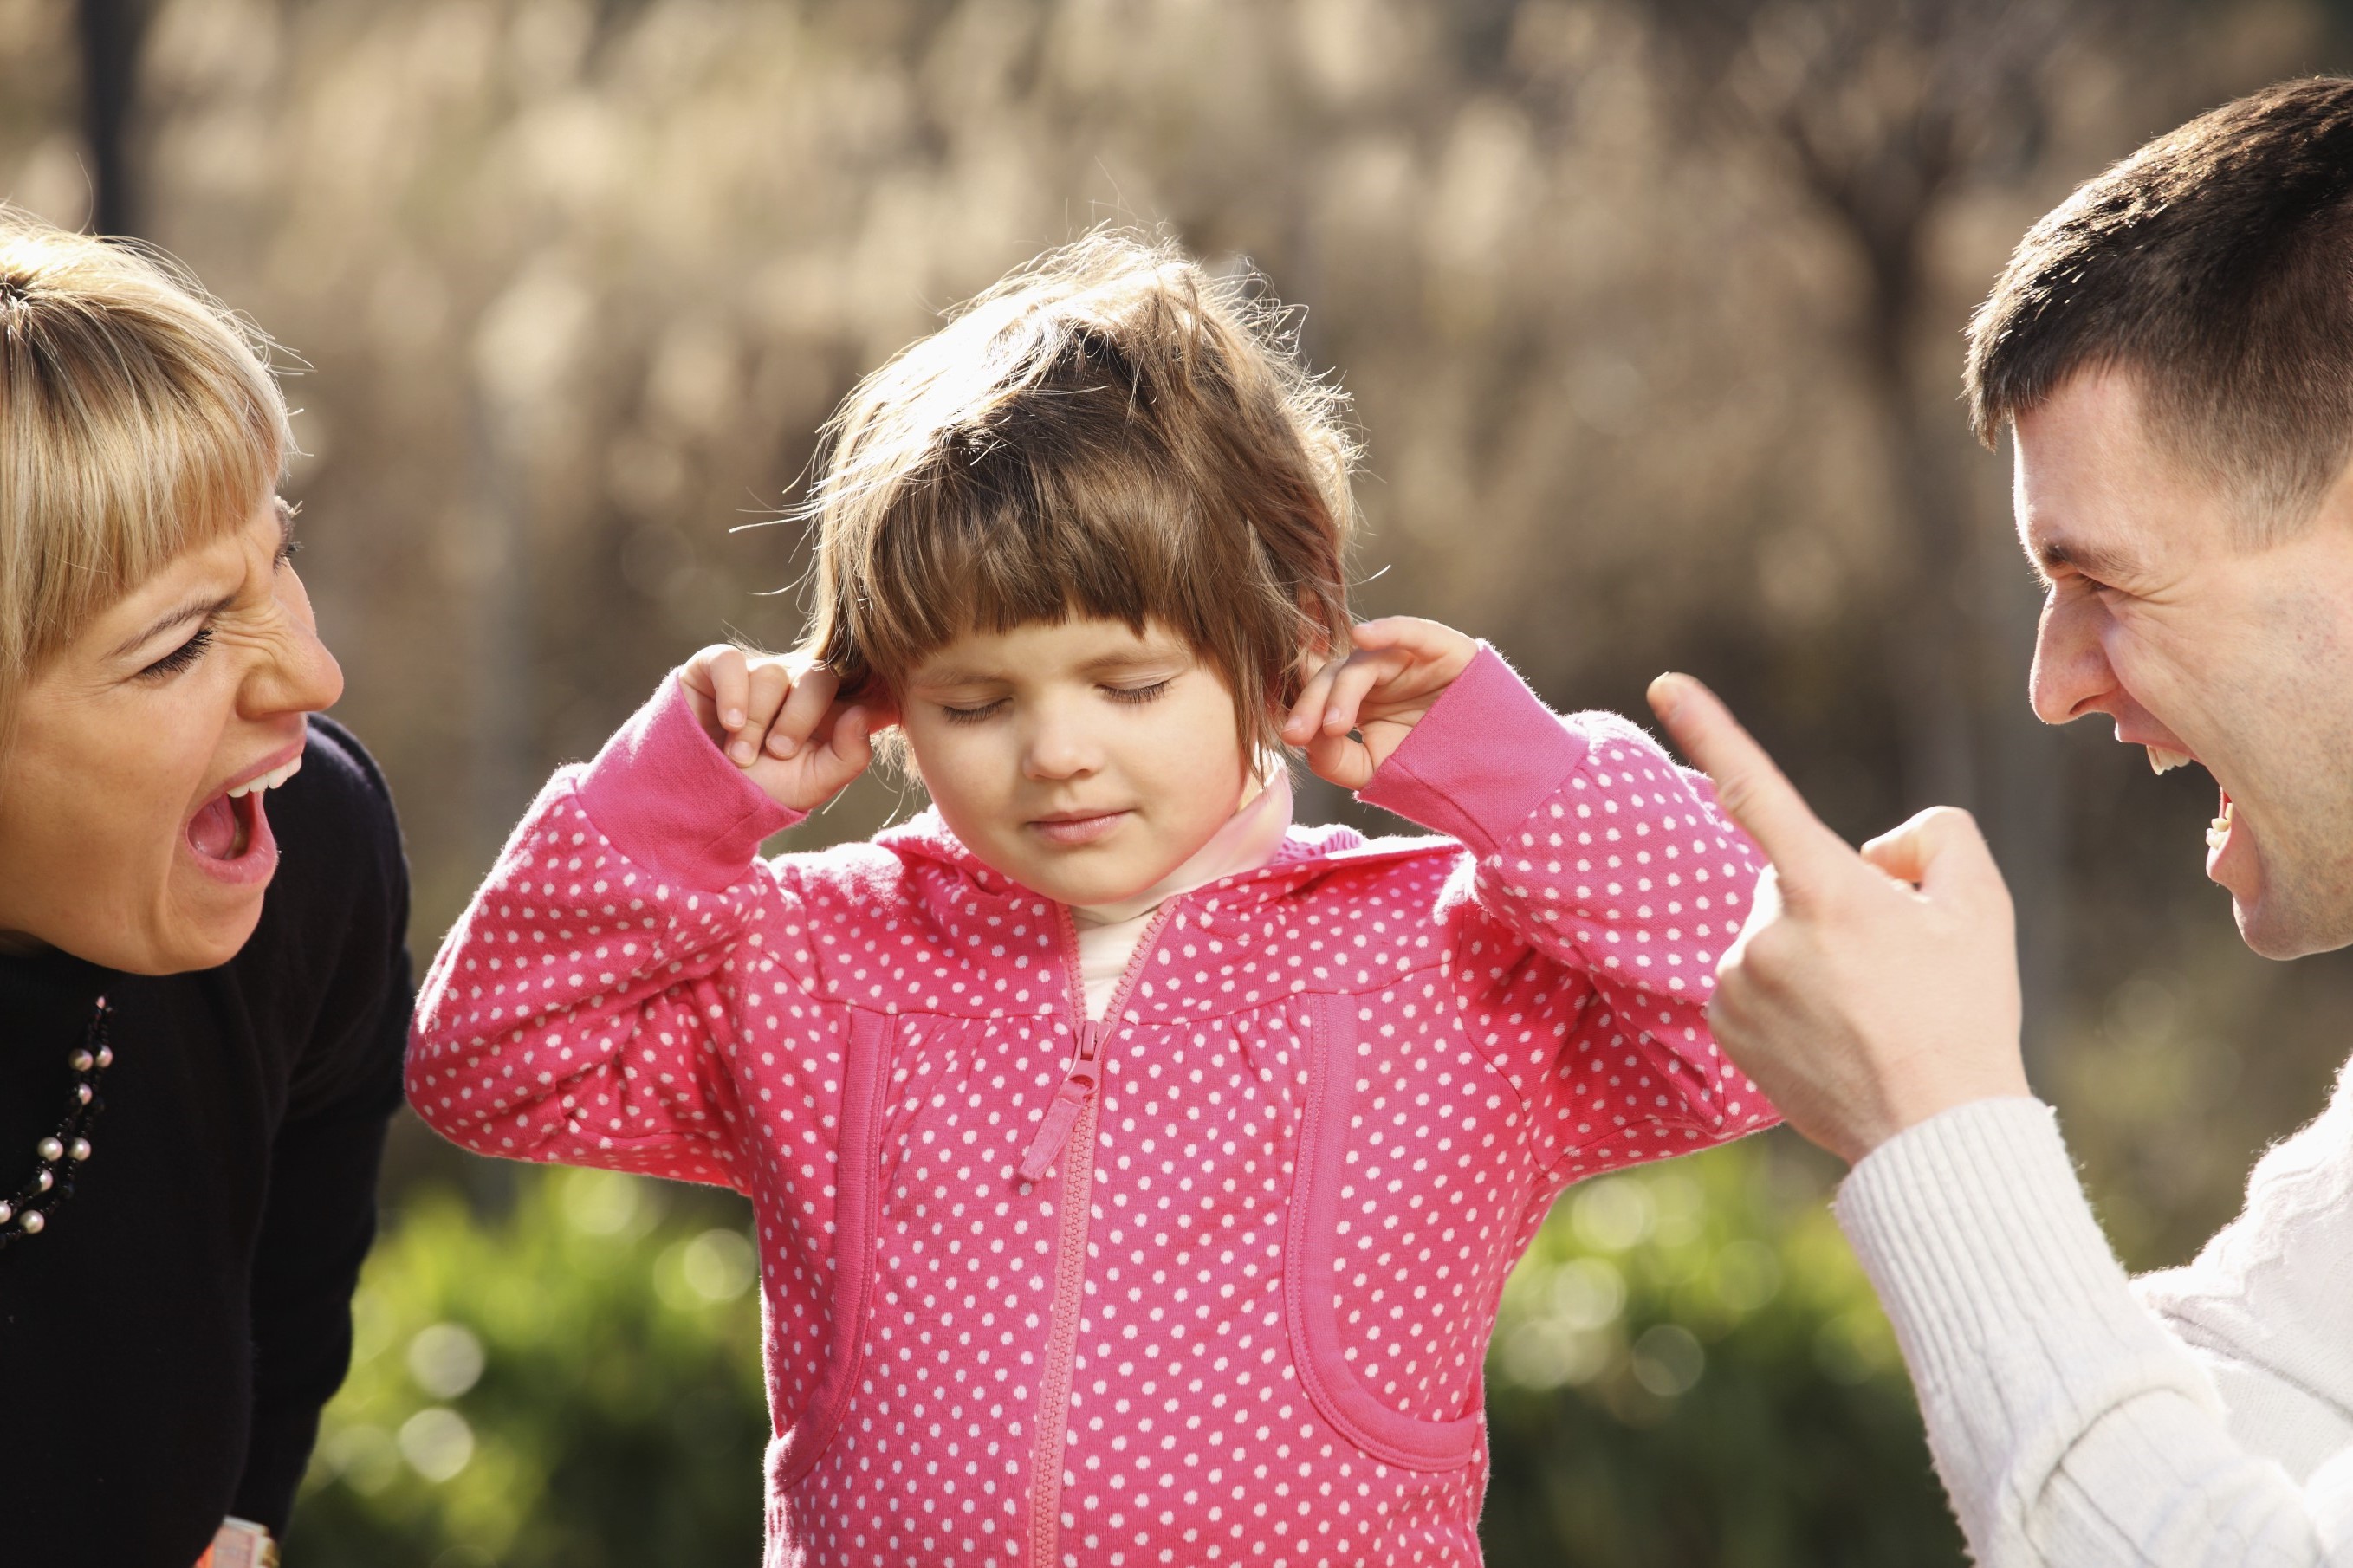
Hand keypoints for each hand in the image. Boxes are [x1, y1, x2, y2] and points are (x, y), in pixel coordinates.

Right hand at [676, 645, 896, 812]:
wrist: (701, 798)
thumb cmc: (760, 789)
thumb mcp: (812, 784)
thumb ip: (849, 756)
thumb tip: (862, 714)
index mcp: (825, 708)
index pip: (855, 687)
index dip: (856, 706)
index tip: (852, 731)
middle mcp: (793, 683)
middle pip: (817, 676)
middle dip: (798, 720)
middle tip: (778, 753)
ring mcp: (756, 672)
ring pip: (771, 674)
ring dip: (756, 722)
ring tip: (738, 757)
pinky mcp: (714, 666)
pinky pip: (730, 661)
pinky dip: (732, 693)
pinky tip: (730, 723)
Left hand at [1281, 617, 1478, 790]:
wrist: (1491, 770)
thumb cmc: (1430, 766)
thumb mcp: (1374, 771)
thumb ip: (1334, 759)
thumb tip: (1303, 739)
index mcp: (1354, 699)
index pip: (1314, 691)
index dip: (1294, 705)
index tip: (1279, 733)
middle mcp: (1373, 674)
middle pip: (1329, 676)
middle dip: (1309, 704)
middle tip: (1295, 734)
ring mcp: (1403, 659)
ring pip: (1360, 662)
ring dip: (1342, 691)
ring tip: (1336, 727)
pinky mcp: (1437, 647)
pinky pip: (1408, 630)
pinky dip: (1386, 628)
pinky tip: (1363, 634)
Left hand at [1645, 672, 2030, 1164]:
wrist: (1932, 1134)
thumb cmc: (1964, 1014)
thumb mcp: (1981, 905)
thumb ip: (1934, 836)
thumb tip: (1873, 851)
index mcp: (1824, 890)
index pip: (1758, 792)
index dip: (1710, 730)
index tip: (1665, 684)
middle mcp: (1765, 930)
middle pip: (1791, 876)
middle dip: (1832, 895)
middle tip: (1893, 962)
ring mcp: (1736, 980)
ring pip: (1771, 929)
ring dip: (1809, 948)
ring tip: (1868, 1006)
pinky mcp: (1722, 1023)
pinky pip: (1751, 977)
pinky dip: (1785, 990)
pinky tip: (1832, 1030)